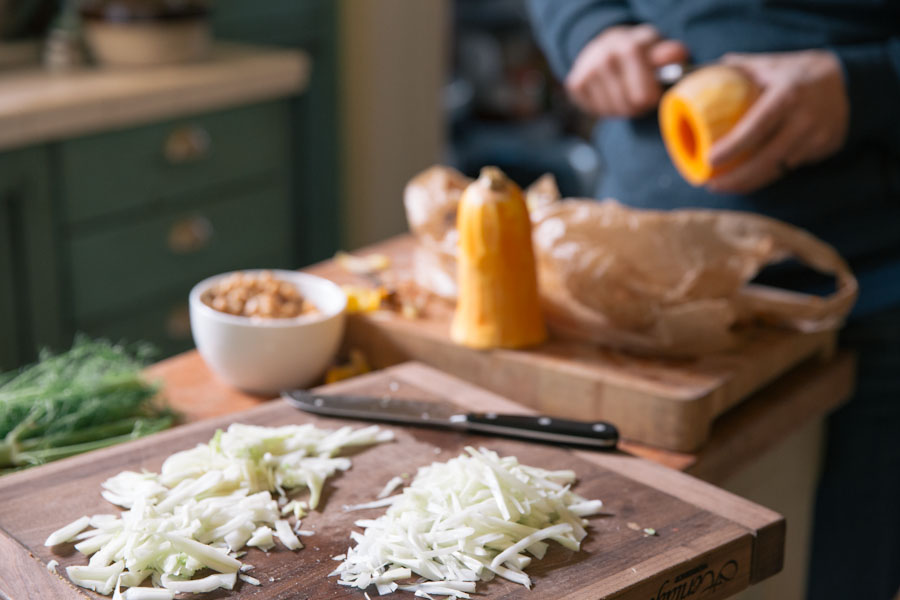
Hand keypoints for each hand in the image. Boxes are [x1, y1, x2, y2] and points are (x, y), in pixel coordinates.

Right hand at [566, 24, 688, 117]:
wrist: (605, 46)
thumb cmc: (639, 53)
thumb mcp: (657, 50)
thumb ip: (669, 54)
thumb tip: (675, 54)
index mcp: (628, 47)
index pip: (643, 96)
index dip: (651, 100)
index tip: (654, 94)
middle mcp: (603, 56)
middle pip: (628, 107)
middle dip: (637, 107)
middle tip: (640, 97)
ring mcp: (586, 70)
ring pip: (611, 111)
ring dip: (621, 109)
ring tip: (624, 94)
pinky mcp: (574, 83)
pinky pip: (595, 110)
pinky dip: (604, 109)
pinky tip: (608, 95)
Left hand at [706, 50, 848, 193]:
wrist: (849, 80)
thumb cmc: (797, 72)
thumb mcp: (770, 64)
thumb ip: (736, 69)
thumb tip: (700, 74)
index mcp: (787, 95)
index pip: (757, 127)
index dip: (732, 147)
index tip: (709, 161)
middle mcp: (804, 119)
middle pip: (766, 159)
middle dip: (736, 178)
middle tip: (711, 185)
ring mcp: (817, 137)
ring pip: (778, 169)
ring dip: (750, 181)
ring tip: (725, 185)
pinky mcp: (824, 149)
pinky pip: (791, 167)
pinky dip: (769, 174)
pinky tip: (750, 176)